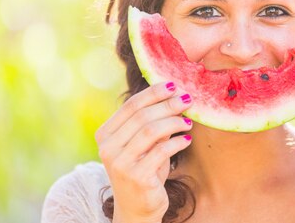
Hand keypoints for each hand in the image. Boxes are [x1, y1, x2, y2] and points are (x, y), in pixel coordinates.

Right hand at [95, 82, 192, 222]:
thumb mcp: (145, 145)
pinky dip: (177, 142)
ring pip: (152, 131)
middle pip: (142, 116)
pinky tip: (186, 140)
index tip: (174, 85)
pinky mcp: (136, 177)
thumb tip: (175, 96)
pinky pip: (162, 151)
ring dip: (174, 122)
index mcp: (105, 135)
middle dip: (168, 105)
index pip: (131, 105)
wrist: (137, 209)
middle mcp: (108, 148)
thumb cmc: (143, 171)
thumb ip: (153, 123)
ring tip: (188, 122)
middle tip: (187, 100)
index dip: (154, 92)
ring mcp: (120, 163)